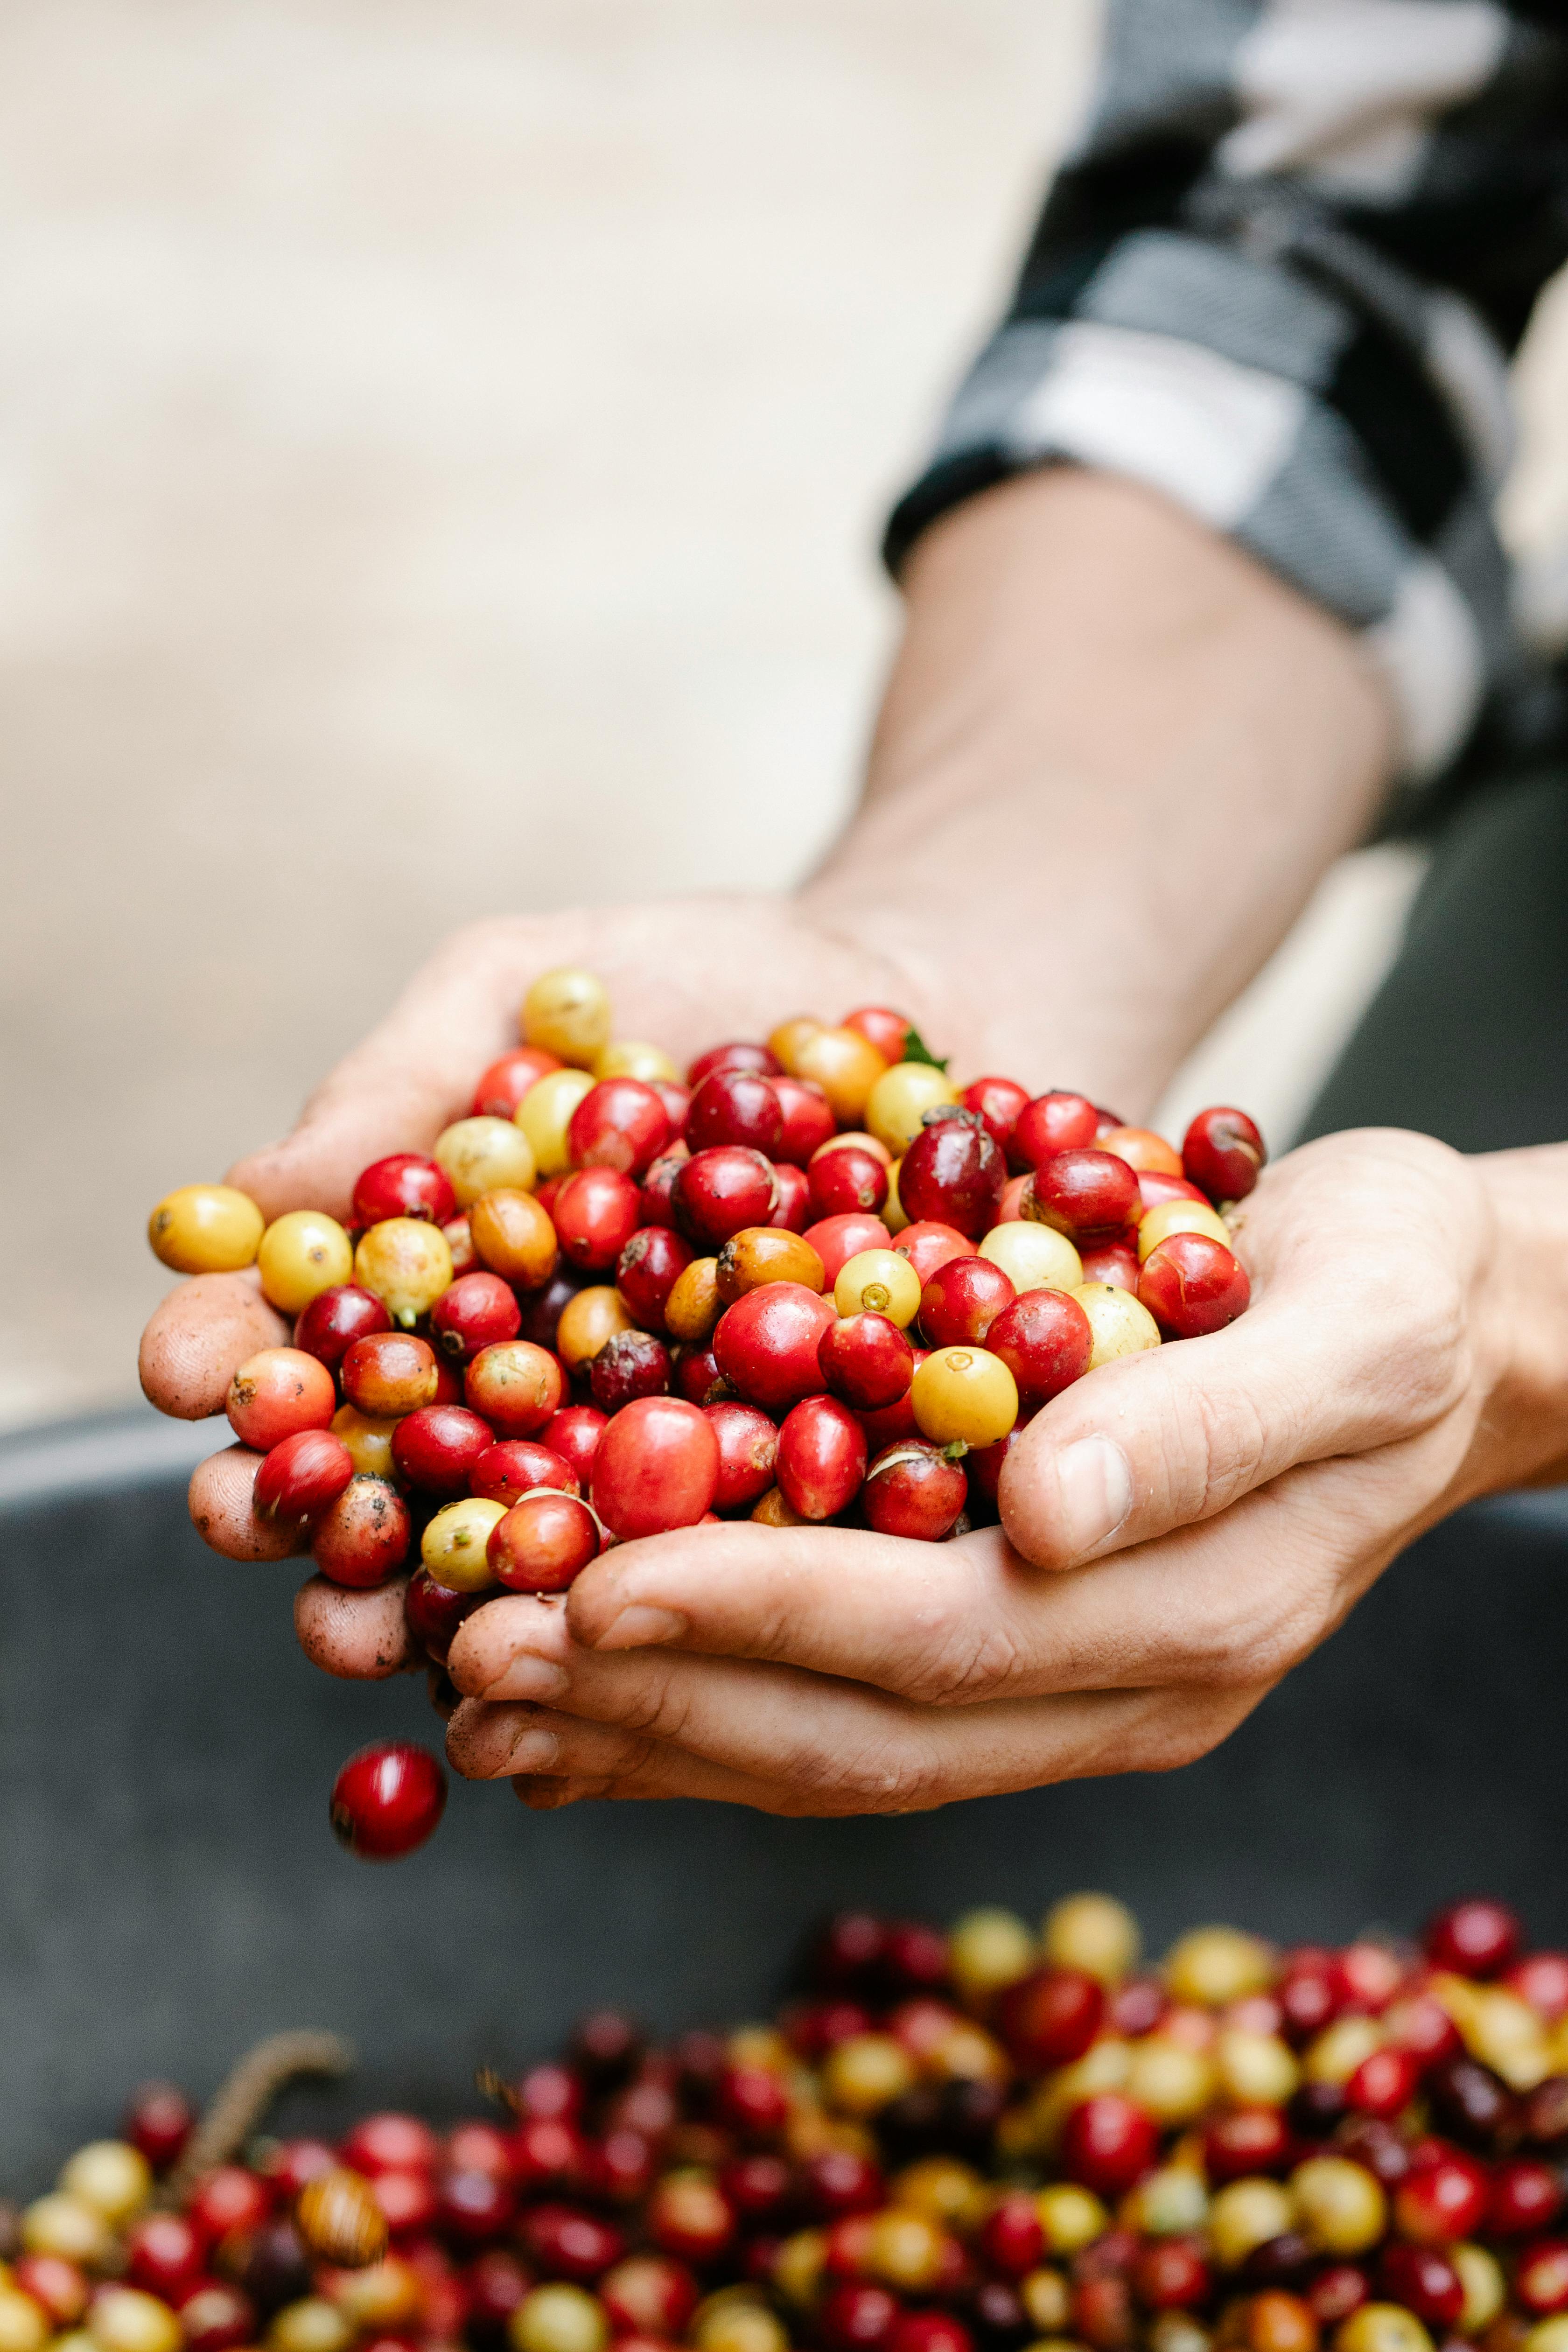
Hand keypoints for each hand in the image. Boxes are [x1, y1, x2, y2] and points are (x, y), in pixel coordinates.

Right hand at [139, 895, 978, 1671]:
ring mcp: (644, 1451)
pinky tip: (601, 1623)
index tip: (184, 1372)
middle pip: (385, 1474)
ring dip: (446, 1594)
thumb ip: (398, 1081)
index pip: (300, 1338)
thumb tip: (247, 1196)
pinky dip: (653, 1591)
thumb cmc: (698, 979)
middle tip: (262, 1526)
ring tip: (391, 1622)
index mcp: (432, 1281)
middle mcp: (518, 1390)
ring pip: (527, 1549)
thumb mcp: (526, 983)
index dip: (229, 1361)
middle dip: (308, 1515)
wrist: (921, 992)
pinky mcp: (782, 1487)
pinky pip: (713, 1553)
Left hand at [440, 1128, 1567, 1813]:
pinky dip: (707, 1705)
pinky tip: (594, 1686)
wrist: (1448, 1325)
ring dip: (652, 1728)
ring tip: (482, 1691)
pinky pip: (846, 1711)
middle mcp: (1120, 1684)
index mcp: (1193, 1611)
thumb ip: (1207, 1421)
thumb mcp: (1355, 1318)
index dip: (760, 1614)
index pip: (940, 1640)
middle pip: (859, 1730)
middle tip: (477, 1656)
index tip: (598, 1581)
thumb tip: (1042, 1511)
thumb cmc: (1402, 1288)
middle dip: (660, 1698)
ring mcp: (1073, 1689)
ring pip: (833, 1748)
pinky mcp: (1031, 1655)